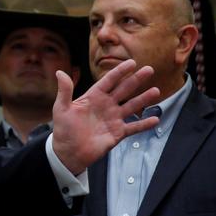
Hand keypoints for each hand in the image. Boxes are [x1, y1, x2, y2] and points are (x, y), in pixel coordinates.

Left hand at [51, 59, 160, 174]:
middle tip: (149, 70)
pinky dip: (144, 124)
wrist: (68, 153)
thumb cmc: (63, 130)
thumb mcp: (62, 109)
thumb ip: (64, 91)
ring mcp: (113, 119)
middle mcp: (106, 105)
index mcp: (93, 97)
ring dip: (144, 99)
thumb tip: (59, 72)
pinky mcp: (117, 133)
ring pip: (132, 106)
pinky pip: (133, 127)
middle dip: (136, 80)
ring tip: (156, 91)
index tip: (132, 62)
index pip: (109, 81)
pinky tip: (155, 119)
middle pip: (124, 90)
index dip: (120, 71)